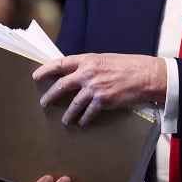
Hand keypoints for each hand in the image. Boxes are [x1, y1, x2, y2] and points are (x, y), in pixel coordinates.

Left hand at [34, 54, 165, 124]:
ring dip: (68, 114)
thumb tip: (77, 74)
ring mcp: (94, 88)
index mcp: (87, 60)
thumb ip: (90, 66)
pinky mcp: (102, 101)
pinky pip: (88, 113)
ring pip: (73, 104)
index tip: (36, 76)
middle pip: (62, 85)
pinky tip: (82, 122)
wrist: (145, 75)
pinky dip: (85, 119)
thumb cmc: (128, 65)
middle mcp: (87, 73)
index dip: (46, 70)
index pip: (60, 64)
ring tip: (65, 120)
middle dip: (50, 95)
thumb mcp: (105, 59)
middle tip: (43, 102)